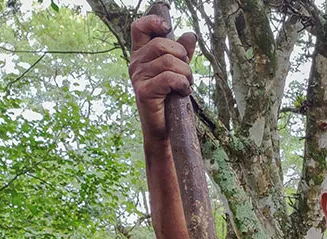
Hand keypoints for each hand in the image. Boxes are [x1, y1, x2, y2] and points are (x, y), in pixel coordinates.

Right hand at [130, 14, 196, 140]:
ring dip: (185, 73)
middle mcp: (136, 63)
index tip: (167, 28)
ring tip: (185, 84)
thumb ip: (182, 53)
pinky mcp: (144, 91)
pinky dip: (182, 84)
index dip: (153, 22)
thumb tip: (190, 35)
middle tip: (185, 72)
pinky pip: (169, 78)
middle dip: (182, 56)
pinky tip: (182, 92)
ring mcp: (138, 77)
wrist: (163, 128)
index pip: (139, 27)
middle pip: (162, 43)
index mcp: (141, 54)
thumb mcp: (177, 71)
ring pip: (169, 61)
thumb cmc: (170, 99)